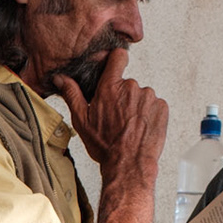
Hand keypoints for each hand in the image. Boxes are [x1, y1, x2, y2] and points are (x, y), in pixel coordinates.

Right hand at [56, 49, 166, 190]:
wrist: (129, 165)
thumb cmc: (105, 146)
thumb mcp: (82, 121)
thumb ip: (72, 95)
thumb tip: (61, 78)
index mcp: (110, 88)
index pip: (118, 57)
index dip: (116, 61)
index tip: (115, 68)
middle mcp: (131, 87)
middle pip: (127, 84)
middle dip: (123, 97)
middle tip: (118, 118)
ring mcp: (148, 97)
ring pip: (141, 96)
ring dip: (136, 107)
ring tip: (130, 126)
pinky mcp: (161, 107)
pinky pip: (154, 105)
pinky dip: (149, 114)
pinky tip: (141, 128)